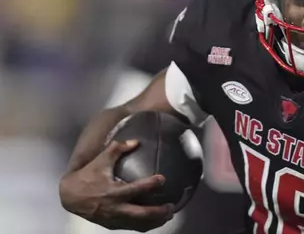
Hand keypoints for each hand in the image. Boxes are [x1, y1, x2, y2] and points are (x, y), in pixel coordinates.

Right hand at [59, 140, 174, 231]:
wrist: (69, 197)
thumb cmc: (87, 176)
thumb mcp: (101, 160)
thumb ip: (118, 149)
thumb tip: (136, 141)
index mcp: (113, 192)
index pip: (136, 189)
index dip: (151, 184)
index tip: (162, 178)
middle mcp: (115, 208)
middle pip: (141, 214)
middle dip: (158, 212)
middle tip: (171, 206)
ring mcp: (114, 219)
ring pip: (138, 224)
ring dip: (155, 221)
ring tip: (168, 216)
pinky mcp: (112, 225)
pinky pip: (132, 227)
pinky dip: (145, 225)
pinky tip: (155, 221)